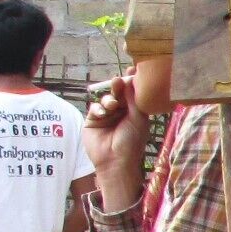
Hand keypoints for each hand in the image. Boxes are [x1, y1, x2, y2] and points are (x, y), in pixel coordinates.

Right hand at [83, 74, 149, 205]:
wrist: (115, 161)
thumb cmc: (132, 142)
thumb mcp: (138, 119)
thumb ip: (133, 100)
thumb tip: (130, 79)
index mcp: (134, 112)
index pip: (132, 93)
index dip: (131, 82)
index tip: (132, 70)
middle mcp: (120, 113)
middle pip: (117, 93)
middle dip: (117, 87)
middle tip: (118, 81)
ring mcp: (106, 116)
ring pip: (104, 99)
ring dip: (108, 100)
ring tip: (112, 105)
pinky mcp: (92, 121)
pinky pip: (94, 108)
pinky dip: (98, 108)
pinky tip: (102, 113)